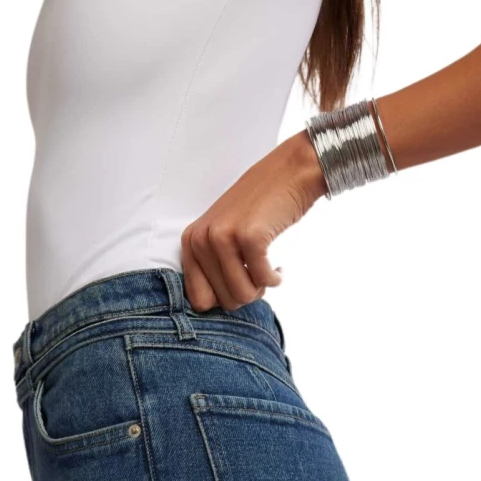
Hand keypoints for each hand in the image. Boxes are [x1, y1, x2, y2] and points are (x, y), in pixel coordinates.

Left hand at [180, 132, 326, 311]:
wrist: (290, 172)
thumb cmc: (260, 207)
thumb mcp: (223, 233)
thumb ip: (210, 264)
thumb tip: (210, 308)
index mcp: (191, 241)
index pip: (199, 301)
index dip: (224, 299)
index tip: (239, 283)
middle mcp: (201, 239)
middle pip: (224, 302)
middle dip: (247, 294)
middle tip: (258, 274)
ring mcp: (224, 237)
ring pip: (242, 296)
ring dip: (261, 289)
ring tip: (267, 270)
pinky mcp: (249, 238)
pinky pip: (264, 282)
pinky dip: (276, 279)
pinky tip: (279, 267)